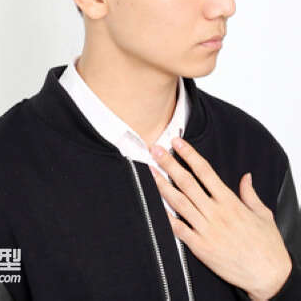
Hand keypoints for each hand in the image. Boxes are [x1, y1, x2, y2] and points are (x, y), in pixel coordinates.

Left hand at [148, 137, 291, 299]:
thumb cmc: (267, 246)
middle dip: (169, 164)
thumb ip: (250, 194)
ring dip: (162, 185)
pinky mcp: (200, 247)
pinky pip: (178, 229)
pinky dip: (166, 216)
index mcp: (230, 201)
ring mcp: (206, 230)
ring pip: (179, 202)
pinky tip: (155, 205)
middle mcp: (216, 213)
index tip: (176, 142)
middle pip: (187, 182)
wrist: (268, 276)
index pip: (205, 171)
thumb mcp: (263, 214)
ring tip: (150, 171)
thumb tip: (245, 177)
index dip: (189, 154)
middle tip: (155, 150)